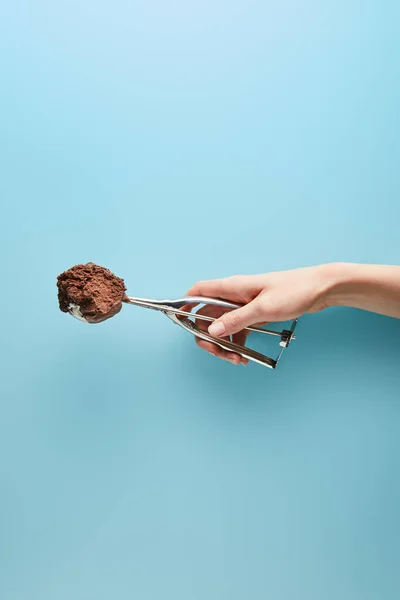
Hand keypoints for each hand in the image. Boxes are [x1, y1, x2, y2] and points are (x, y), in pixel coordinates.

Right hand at [185, 265, 331, 363]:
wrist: (321, 289)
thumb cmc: (294, 291)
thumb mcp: (263, 308)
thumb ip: (236, 320)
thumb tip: (212, 331)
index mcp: (232, 288)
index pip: (198, 292)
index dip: (185, 305)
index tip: (179, 321)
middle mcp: (234, 296)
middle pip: (207, 316)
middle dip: (207, 336)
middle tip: (217, 352)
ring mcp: (245, 305)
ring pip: (222, 326)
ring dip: (223, 344)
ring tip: (235, 359)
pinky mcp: (255, 314)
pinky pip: (238, 330)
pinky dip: (237, 344)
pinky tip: (244, 357)